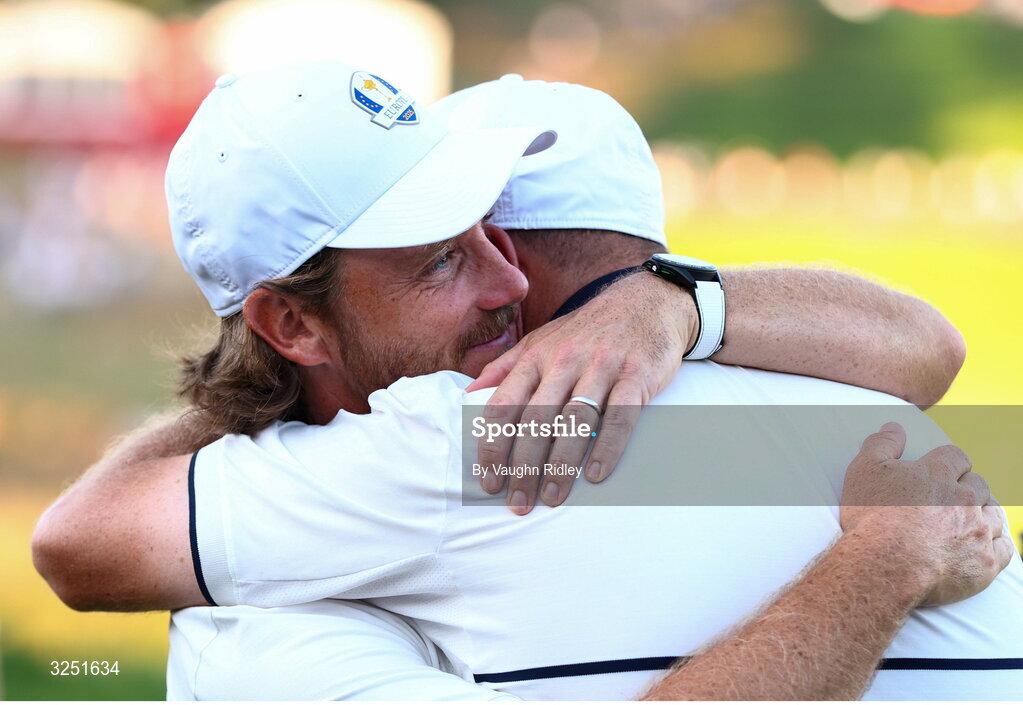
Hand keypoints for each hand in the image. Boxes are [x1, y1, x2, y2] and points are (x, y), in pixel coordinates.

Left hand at [466, 271, 696, 513]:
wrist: (647, 302)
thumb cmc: (586, 330)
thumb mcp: (540, 340)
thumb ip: (504, 368)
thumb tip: (467, 397)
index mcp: (535, 357)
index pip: (504, 406)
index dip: (492, 447)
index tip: (487, 481)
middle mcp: (564, 360)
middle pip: (535, 420)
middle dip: (523, 466)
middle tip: (518, 503)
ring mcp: (601, 367)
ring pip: (574, 421)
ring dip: (561, 464)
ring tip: (552, 497)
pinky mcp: (636, 375)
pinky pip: (620, 415)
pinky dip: (608, 446)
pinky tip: (597, 474)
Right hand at [840, 422, 1013, 606]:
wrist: (882, 566)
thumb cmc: (871, 518)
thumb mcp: (864, 471)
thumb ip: (882, 444)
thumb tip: (895, 427)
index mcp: (938, 473)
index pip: (956, 457)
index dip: (949, 463)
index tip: (941, 472)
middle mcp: (965, 499)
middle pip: (978, 485)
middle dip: (967, 489)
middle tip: (948, 500)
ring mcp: (978, 531)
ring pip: (994, 514)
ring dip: (982, 515)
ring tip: (965, 523)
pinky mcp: (985, 562)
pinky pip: (1004, 548)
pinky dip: (996, 545)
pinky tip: (982, 546)